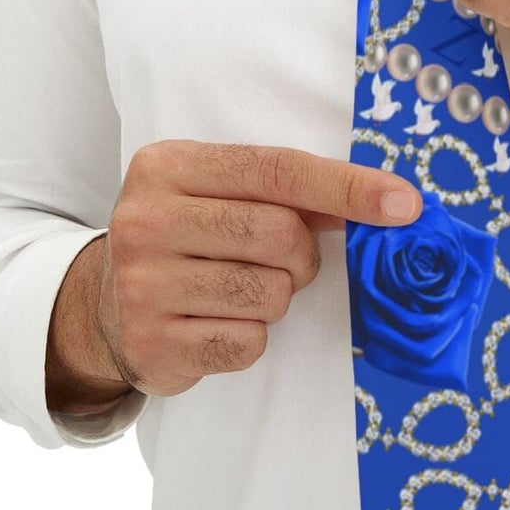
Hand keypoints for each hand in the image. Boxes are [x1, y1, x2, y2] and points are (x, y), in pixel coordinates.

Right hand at [45, 142, 422, 410]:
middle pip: (279, 234)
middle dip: (303, 255)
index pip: (277, 170)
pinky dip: (251, 337)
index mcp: (167, 165)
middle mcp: (145, 220)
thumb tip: (388, 203)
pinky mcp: (151, 344)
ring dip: (277, 297)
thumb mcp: (221, 194)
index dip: (347, 187)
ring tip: (241, 291)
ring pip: (270, 294)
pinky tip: (217, 323)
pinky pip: (248, 343)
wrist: (103, 307)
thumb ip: (290, 191)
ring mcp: (142, 286)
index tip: (405, 205)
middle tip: (285, 261)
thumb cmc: (188, 238)